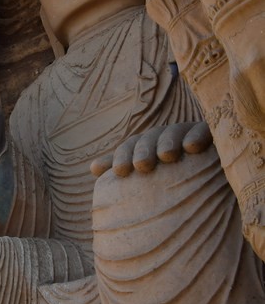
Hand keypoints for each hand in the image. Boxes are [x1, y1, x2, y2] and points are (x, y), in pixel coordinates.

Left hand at [90, 121, 212, 177]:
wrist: (211, 170)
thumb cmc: (170, 174)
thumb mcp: (146, 173)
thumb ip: (121, 168)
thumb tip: (93, 168)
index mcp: (144, 147)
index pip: (128, 149)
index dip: (122, 157)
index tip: (120, 172)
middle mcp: (161, 137)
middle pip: (148, 140)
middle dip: (142, 151)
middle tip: (141, 166)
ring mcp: (186, 133)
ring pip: (172, 132)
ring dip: (167, 142)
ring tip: (166, 156)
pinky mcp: (210, 132)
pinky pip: (203, 129)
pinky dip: (197, 135)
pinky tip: (192, 147)